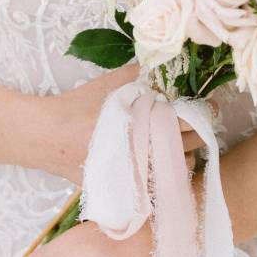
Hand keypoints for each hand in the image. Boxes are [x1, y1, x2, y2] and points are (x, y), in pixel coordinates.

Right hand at [48, 63, 215, 187]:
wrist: (45, 137)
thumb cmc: (76, 108)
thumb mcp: (107, 85)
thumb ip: (136, 75)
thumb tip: (161, 66)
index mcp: (139, 125)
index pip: (185, 121)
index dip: (202, 113)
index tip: (212, 108)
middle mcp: (140, 152)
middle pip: (185, 146)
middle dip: (197, 134)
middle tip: (200, 125)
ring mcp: (133, 174)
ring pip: (176, 170)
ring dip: (185, 157)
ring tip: (184, 145)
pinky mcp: (125, 190)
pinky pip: (158, 187)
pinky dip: (167, 176)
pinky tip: (166, 166)